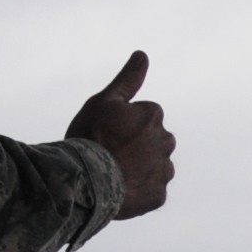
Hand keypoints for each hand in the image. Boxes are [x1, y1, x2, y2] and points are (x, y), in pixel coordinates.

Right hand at [68, 50, 173, 216]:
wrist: (86, 182)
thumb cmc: (90, 137)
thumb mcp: (104, 102)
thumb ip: (127, 80)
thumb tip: (142, 55)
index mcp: (153, 115)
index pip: (144, 117)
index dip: (123, 125)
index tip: (106, 133)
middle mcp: (165, 141)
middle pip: (153, 141)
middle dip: (137, 146)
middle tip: (110, 155)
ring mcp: (163, 171)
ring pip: (155, 167)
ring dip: (140, 169)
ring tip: (114, 174)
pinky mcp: (159, 196)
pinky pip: (152, 192)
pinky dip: (139, 191)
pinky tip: (121, 191)